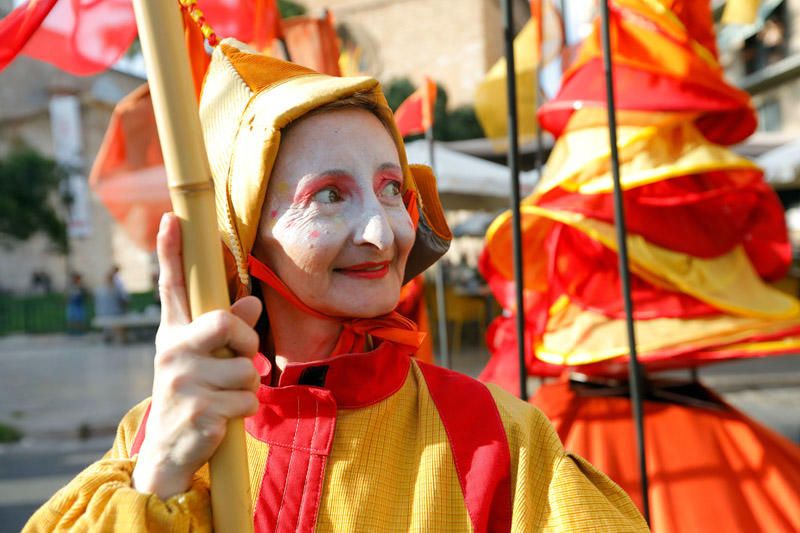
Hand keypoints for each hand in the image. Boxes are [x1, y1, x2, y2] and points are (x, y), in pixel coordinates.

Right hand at [132, 213, 261, 499]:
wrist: (170, 452)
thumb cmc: (193, 395)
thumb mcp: (205, 361)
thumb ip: (227, 330)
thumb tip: (251, 304)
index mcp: (173, 334)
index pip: (173, 287)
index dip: (172, 252)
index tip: (171, 218)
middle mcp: (172, 352)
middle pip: (224, 322)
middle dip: (246, 340)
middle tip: (241, 357)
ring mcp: (183, 381)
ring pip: (246, 369)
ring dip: (246, 386)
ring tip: (223, 397)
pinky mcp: (199, 411)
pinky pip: (248, 400)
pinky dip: (246, 411)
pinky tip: (223, 419)